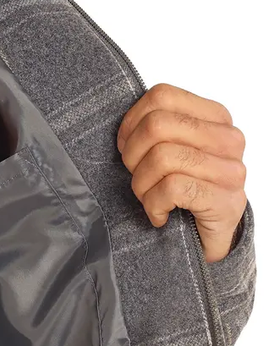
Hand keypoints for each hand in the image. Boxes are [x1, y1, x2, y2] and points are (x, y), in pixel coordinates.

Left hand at [117, 83, 246, 262]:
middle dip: (133, 157)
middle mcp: (227, 138)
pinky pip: (172, 188)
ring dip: (142, 186)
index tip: (126, 150)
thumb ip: (155, 132)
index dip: (131, 124)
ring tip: (149, 200)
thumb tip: (123, 129)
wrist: (208, 241)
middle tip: (137, 179)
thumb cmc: (182, 196)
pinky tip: (159, 216)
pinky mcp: (225, 200)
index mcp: (214, 118)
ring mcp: (230, 169)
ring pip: (161, 157)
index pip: (161, 96)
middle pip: (156, 126)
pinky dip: (154, 206)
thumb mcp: (168, 155)